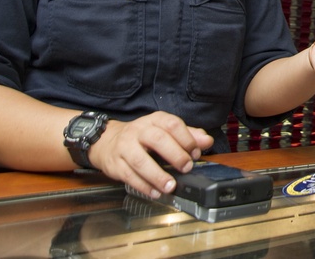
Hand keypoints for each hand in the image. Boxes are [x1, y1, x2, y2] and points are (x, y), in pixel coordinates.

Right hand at [87, 111, 213, 198]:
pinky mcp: (115, 164)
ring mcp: (125, 147)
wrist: (107, 141)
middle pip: (157, 139)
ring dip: (157, 175)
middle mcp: (139, 131)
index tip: (196, 152)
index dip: (186, 138)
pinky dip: (144, 186)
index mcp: (154, 121)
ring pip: (140, 160)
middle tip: (186, 168)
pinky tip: (155, 192)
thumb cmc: (142, 137)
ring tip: (171, 186)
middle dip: (174, 154)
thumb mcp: (164, 131)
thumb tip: (207, 141)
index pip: (172, 124)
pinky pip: (129, 176)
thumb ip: (187, 135)